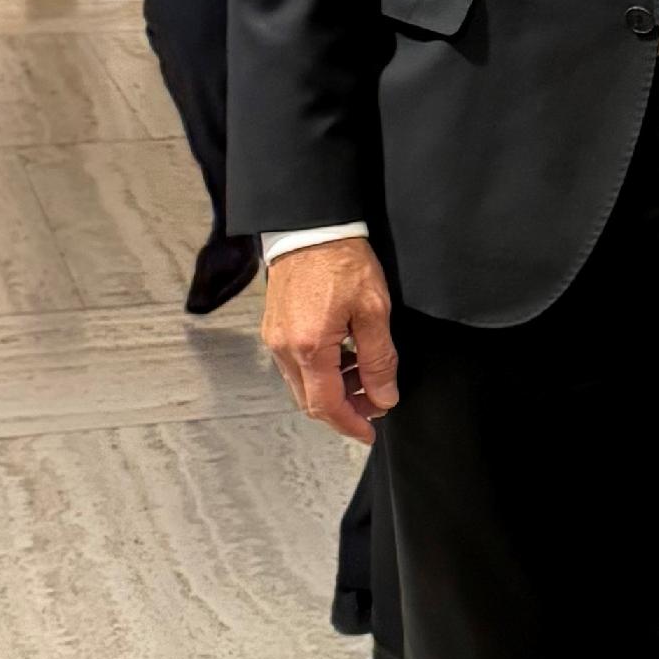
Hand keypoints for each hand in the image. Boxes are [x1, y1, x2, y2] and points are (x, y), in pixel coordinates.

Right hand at [262, 239, 399, 446]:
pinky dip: (321, 371)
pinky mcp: (275, 327)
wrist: (311, 226)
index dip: (350, 424)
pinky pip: (296, 365)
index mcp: (309, 347)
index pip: (326, 406)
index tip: (370, 433)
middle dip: (344, 409)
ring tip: (366, 376)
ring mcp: (275, 338)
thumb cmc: (343, 261)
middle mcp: (284, 348)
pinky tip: (345, 358)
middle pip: (310, 401)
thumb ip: (379, 360)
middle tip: (376, 402)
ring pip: (303, 384)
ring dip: (333, 390)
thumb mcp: (374, 310)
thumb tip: (384, 397)